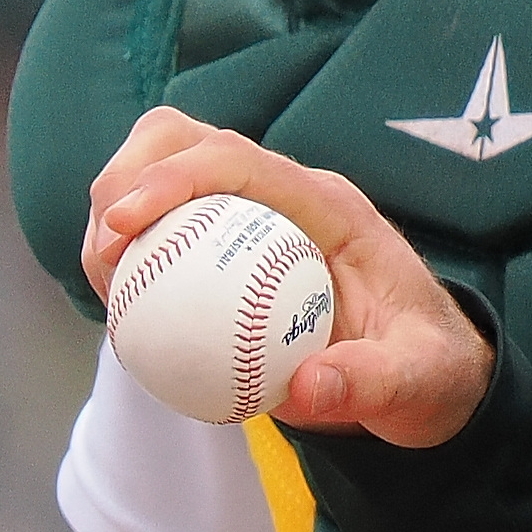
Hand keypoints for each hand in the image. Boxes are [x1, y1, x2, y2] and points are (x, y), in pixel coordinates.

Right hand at [86, 108, 493, 448]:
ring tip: (102, 279)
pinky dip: (131, 251)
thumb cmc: (425, 366)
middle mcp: (286, 194)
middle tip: (103, 256)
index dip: (171, 177)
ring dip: (116, 209)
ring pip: (165, 173)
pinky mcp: (231, 244)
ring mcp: (254, 214)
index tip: (122, 227)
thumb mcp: (418, 380)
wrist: (428, 371)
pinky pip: (167, 227)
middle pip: (186, 141)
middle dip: (125, 178)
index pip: (237, 159)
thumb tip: (305, 389)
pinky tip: (118, 305)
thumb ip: (371, 382)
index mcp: (328, 205)